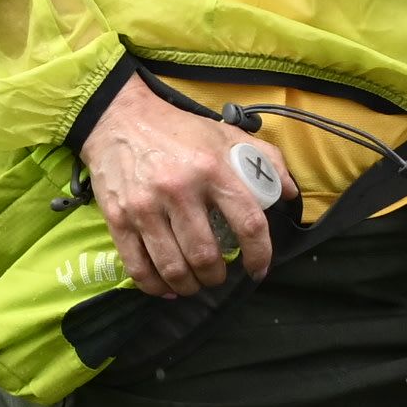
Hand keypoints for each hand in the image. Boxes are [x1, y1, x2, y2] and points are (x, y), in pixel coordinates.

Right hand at [81, 82, 277, 299]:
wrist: (119, 119)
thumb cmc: (178, 130)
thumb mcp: (226, 134)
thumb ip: (264, 159)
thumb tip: (288, 193)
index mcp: (212, 169)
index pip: (247, 223)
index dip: (259, 254)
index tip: (258, 269)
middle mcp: (179, 189)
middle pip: (205, 255)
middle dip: (217, 277)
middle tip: (219, 276)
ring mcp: (145, 206)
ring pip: (173, 268)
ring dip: (189, 286)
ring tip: (194, 283)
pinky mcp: (118, 218)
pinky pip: (138, 267)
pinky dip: (155, 287)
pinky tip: (166, 288)